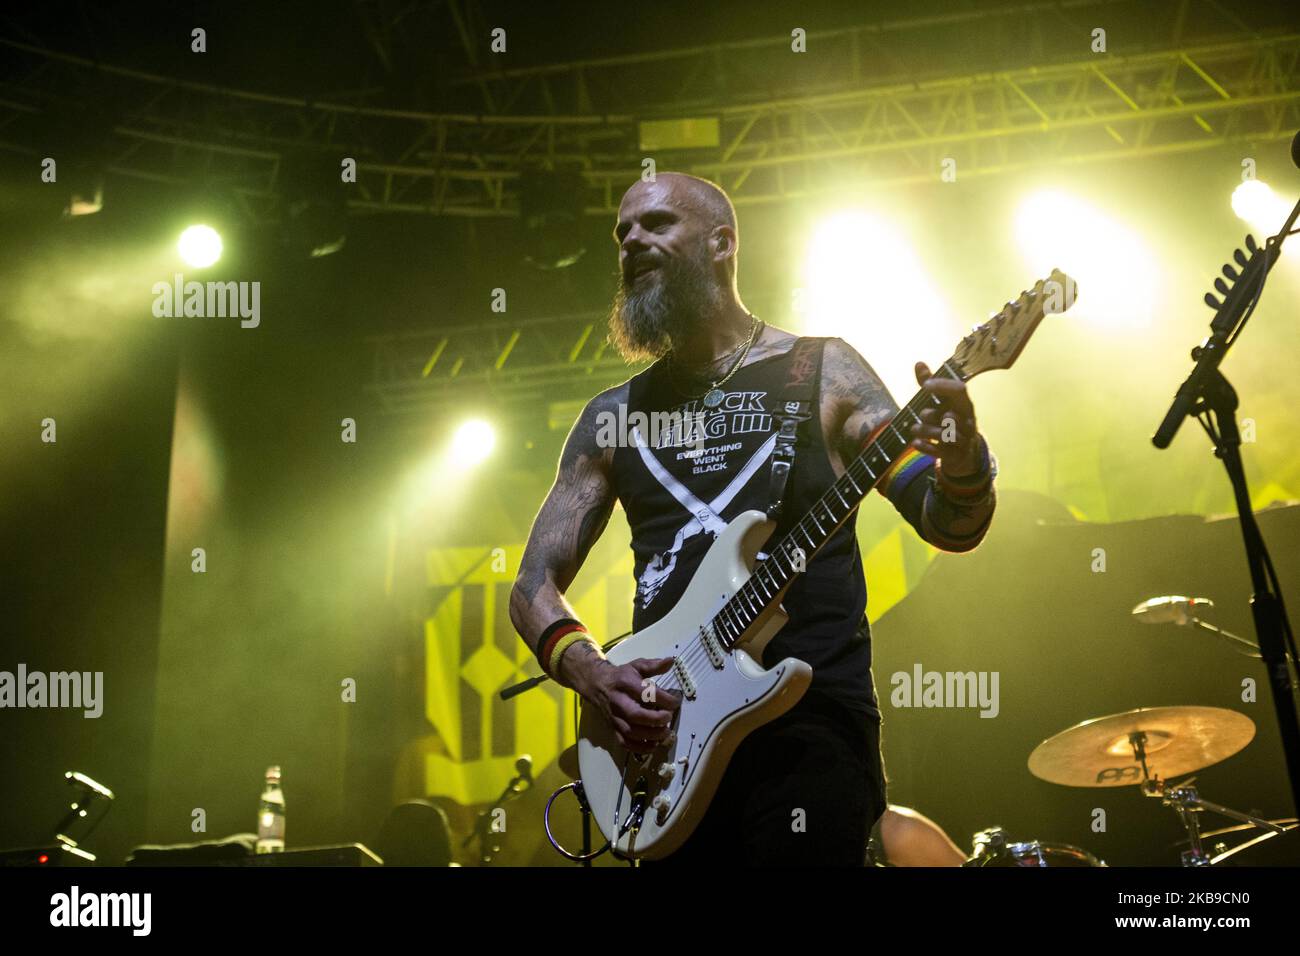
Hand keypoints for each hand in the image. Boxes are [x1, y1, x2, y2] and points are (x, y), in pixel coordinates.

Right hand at [577, 656, 680, 753]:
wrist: (596, 685)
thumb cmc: (621, 676)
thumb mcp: (636, 666)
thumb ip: (654, 665)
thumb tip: (671, 661)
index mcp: (625, 684)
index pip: (645, 693)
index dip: (663, 699)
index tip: (675, 701)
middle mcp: (618, 702)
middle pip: (636, 715)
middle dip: (655, 720)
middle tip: (669, 718)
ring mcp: (614, 718)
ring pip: (631, 732)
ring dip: (650, 736)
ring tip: (665, 733)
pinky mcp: (613, 729)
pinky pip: (625, 743)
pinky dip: (640, 748)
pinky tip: (654, 745)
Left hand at [909, 361, 982, 477]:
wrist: (963, 453)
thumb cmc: (949, 420)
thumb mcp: (941, 402)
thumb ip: (929, 383)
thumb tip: (918, 363)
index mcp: (964, 404)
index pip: (959, 390)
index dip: (942, 386)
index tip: (925, 385)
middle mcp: (967, 421)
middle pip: (951, 415)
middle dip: (932, 414)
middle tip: (923, 414)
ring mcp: (963, 440)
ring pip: (945, 434)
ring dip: (926, 431)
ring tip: (915, 429)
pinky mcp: (955, 456)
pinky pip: (940, 452)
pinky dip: (926, 447)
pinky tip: (915, 443)